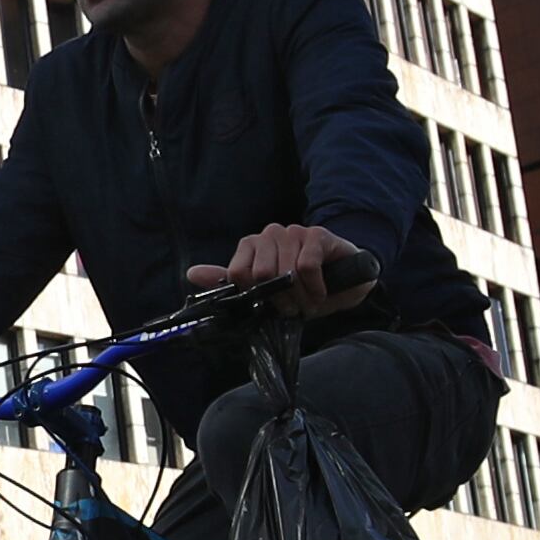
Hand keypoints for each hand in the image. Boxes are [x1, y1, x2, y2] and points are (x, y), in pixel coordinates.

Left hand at [186, 223, 368, 317]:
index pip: (237, 273)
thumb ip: (230, 281)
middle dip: (280, 300)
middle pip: (261, 275)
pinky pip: (307, 266)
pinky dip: (314, 288)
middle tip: (295, 307)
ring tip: (310, 301)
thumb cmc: (303, 287)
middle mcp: (270, 234)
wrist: (347, 281)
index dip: (255, 296)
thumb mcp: (265, 291)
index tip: (271, 306)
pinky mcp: (318, 235)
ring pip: (284, 272)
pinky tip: (321, 291)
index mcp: (252, 246)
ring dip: (300, 297)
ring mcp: (294, 232)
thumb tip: (192, 274)